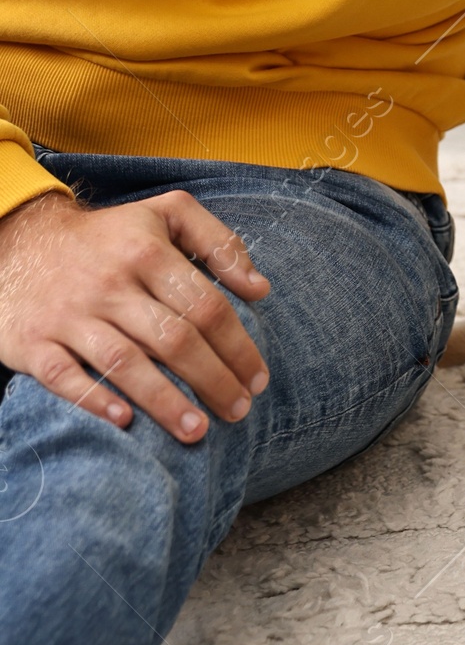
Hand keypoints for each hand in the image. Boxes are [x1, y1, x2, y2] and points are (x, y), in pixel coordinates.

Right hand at [0, 188, 271, 445]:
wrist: (21, 240)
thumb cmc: (109, 235)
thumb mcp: (166, 214)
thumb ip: (218, 241)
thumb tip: (260, 289)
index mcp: (147, 252)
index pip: (204, 306)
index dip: (237, 346)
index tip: (258, 378)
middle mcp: (110, 284)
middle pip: (172, 339)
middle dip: (213, 379)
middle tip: (240, 410)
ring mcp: (71, 315)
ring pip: (125, 363)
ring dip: (165, 401)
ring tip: (198, 430)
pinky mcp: (34, 342)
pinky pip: (64, 377)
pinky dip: (94, 399)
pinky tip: (125, 422)